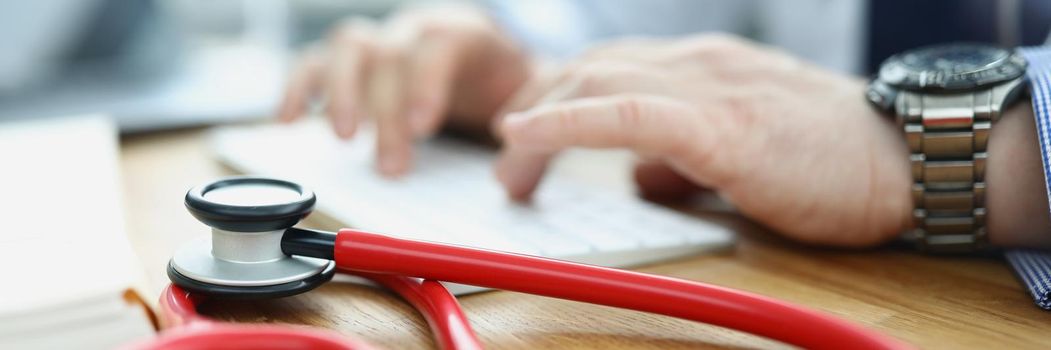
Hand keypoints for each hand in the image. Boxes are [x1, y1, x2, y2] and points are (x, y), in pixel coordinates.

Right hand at [278, 4, 530, 175]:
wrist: (488, 66)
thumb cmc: (504, 86)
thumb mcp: (526, 99)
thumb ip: (524, 125)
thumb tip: (515, 167)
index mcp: (462, 33)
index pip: (438, 45)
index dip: (426, 84)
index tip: (423, 127)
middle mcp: (414, 30)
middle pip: (390, 54)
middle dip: (387, 111)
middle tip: (393, 166)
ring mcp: (381, 42)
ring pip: (349, 48)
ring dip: (342, 94)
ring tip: (346, 140)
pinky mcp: (351, 63)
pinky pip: (314, 62)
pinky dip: (296, 87)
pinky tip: (287, 120)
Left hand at [494, 34, 912, 246]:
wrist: (909, 160)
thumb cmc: (835, 162)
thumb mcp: (744, 154)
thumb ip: (685, 160)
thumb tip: (641, 180)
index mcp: (704, 69)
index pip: (612, 68)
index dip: (560, 100)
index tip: (526, 138)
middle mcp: (699, 64)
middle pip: (592, 69)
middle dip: (539, 112)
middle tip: (511, 169)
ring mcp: (709, 87)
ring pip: (600, 80)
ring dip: (542, 121)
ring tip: (511, 168)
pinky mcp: (722, 126)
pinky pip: (629, 114)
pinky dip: (569, 120)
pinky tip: (526, 134)